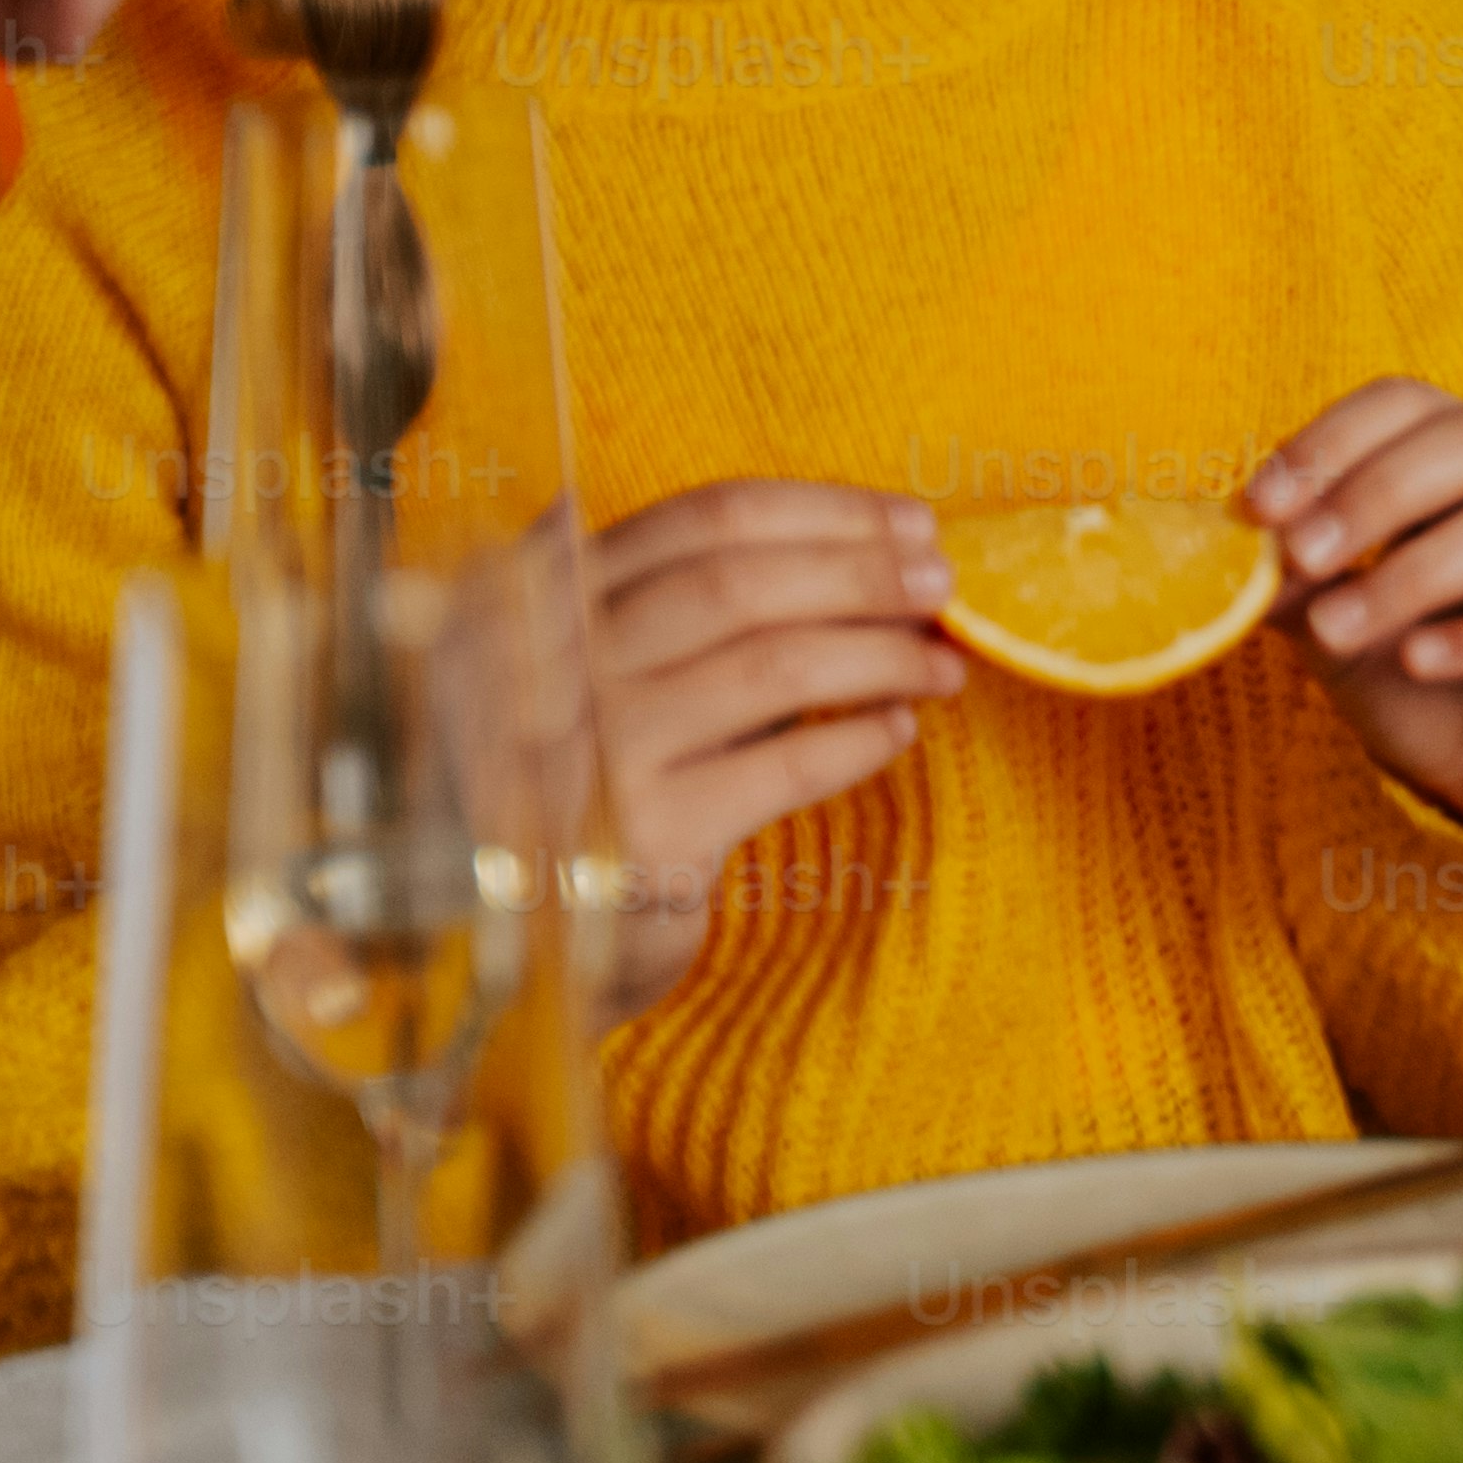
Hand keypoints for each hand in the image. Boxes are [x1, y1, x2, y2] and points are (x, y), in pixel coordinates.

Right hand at [575, 477, 964, 1019]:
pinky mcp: (643, 847)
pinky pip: (785, 769)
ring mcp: (589, 761)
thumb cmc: (588, 781)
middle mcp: (545, 671)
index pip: (699, 521)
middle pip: (737, 585)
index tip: (913, 522)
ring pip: (771, 667)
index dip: (823, 513)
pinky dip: (858, 739)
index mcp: (534, 602)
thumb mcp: (607, 670)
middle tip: (943, 583)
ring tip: (944, 661)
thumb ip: (689, 594)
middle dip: (862, 572)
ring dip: (881, 654)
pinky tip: (899, 728)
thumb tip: (883, 531)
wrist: (518, 949)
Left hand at [1247, 377, 1462, 851]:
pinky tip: (1417, 660)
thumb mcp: (1339, 628)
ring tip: (1339, 626)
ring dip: (1412, 572)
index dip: (1330, 440)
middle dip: (1374, 492)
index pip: (1410, 404)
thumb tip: (1234, 555)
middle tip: (1300, 556)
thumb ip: (1297, 585)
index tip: (1256, 507)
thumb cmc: (1427, 676)